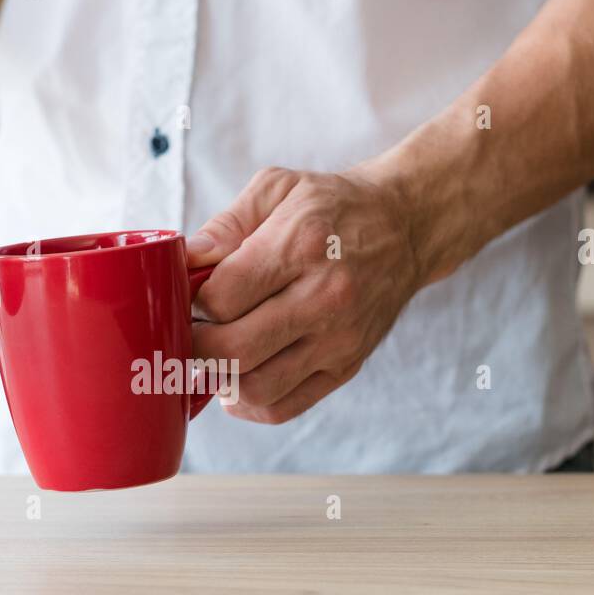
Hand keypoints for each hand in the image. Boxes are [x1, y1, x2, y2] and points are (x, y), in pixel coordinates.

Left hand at [188, 162, 449, 423]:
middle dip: (196, 346)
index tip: (194, 294)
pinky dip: (250, 404)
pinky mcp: (346, 366)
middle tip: (192, 330)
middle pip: (234, 350)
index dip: (193, 302)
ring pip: (257, 388)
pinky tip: (238, 381)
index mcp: (301, 246)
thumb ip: (226, 223)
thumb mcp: (279, 188)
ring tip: (215, 354)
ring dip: (220, 378)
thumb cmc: (334, 207)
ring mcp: (338, 339)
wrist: (406, 227)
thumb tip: (187, 261)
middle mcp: (324, 298)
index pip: (222, 299)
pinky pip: (285, 407)